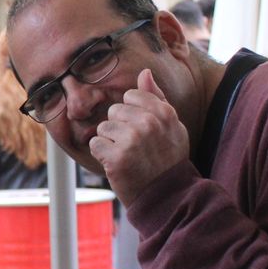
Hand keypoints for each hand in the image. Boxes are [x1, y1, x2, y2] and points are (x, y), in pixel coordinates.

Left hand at [87, 69, 188, 205]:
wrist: (167, 196)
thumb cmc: (168, 158)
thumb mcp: (172, 125)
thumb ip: (157, 97)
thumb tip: (144, 73)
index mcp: (163, 112)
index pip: (130, 96)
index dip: (132, 113)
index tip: (143, 130)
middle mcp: (148, 123)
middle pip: (114, 111)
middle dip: (120, 128)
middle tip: (135, 147)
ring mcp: (132, 141)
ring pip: (103, 128)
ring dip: (110, 142)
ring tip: (127, 156)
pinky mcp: (116, 159)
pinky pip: (95, 144)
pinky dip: (102, 155)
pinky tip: (117, 165)